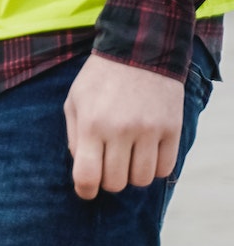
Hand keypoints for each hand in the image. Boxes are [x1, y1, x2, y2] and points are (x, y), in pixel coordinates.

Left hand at [63, 53, 186, 198]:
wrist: (138, 53)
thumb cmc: (99, 80)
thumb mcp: (74, 102)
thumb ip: (74, 137)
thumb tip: (82, 169)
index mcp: (91, 124)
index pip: (87, 175)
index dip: (85, 191)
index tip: (86, 192)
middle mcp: (120, 131)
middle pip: (116, 183)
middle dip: (109, 181)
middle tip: (108, 167)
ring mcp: (148, 131)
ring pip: (142, 180)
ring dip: (133, 175)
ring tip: (128, 158)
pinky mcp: (171, 130)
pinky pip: (165, 169)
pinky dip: (155, 168)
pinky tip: (147, 154)